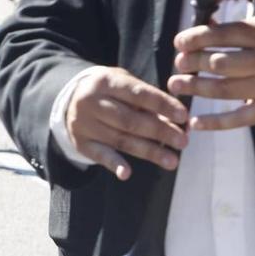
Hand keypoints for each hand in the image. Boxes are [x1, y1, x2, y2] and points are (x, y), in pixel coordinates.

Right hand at [63, 66, 188, 181]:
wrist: (70, 98)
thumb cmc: (110, 91)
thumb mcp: (125, 85)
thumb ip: (148, 101)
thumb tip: (180, 122)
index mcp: (105, 81)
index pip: (138, 94)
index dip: (162, 105)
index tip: (184, 116)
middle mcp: (91, 102)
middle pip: (130, 120)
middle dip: (160, 131)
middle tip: (183, 141)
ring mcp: (83, 123)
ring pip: (120, 140)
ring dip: (149, 152)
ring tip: (172, 161)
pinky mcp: (80, 142)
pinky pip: (99, 155)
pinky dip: (114, 164)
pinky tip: (127, 173)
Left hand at [167, 14, 254, 130]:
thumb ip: (231, 31)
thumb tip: (193, 37)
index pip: (221, 36)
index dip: (195, 39)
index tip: (179, 43)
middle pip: (219, 64)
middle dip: (193, 64)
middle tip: (178, 65)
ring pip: (225, 90)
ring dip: (196, 88)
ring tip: (176, 85)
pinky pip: (241, 118)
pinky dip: (216, 123)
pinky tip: (195, 122)